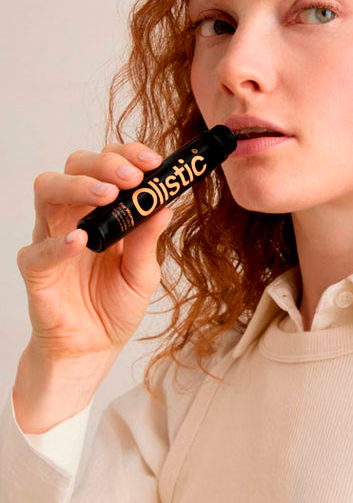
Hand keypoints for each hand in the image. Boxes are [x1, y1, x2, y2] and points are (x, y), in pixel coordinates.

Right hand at [16, 142, 171, 362]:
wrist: (94, 347)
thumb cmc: (116, 303)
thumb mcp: (144, 271)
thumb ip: (149, 240)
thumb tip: (166, 206)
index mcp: (104, 208)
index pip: (109, 165)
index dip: (129, 156)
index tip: (153, 162)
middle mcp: (75, 214)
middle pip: (75, 166)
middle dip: (104, 164)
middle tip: (131, 178)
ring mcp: (51, 236)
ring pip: (48, 190)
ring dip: (78, 186)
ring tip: (107, 195)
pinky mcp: (36, 268)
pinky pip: (39, 249)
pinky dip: (59, 242)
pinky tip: (80, 240)